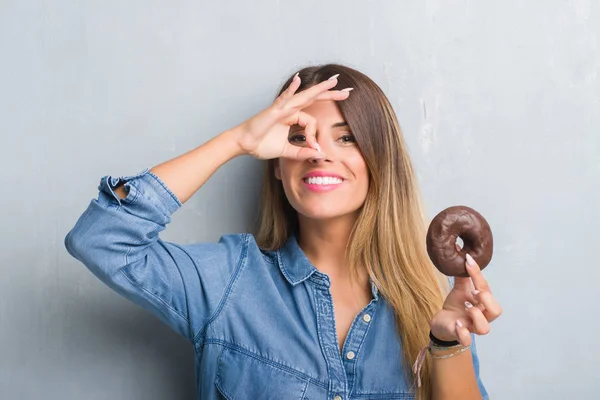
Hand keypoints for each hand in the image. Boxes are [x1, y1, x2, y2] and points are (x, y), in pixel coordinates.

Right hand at [233, 73, 350, 159]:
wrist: (244, 144)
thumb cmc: (261, 144)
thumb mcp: (287, 151)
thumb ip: (302, 152)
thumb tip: (319, 155)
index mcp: (292, 117)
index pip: (311, 122)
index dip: (314, 136)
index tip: (314, 148)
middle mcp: (289, 109)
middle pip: (314, 99)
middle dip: (331, 94)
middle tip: (348, 90)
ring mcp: (282, 108)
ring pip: (304, 96)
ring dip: (319, 88)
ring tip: (333, 80)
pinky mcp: (273, 110)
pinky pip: (284, 98)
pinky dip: (291, 89)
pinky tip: (297, 79)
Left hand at [429, 247, 502, 345]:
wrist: (443, 324)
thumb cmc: (456, 306)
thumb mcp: (460, 289)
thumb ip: (464, 275)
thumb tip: (461, 252)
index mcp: (483, 303)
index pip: (486, 288)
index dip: (478, 274)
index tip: (468, 260)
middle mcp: (481, 316)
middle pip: (496, 311)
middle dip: (487, 300)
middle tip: (474, 292)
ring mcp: (472, 327)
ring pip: (485, 328)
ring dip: (476, 317)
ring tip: (466, 309)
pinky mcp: (460, 336)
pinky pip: (467, 340)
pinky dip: (463, 333)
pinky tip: (457, 324)